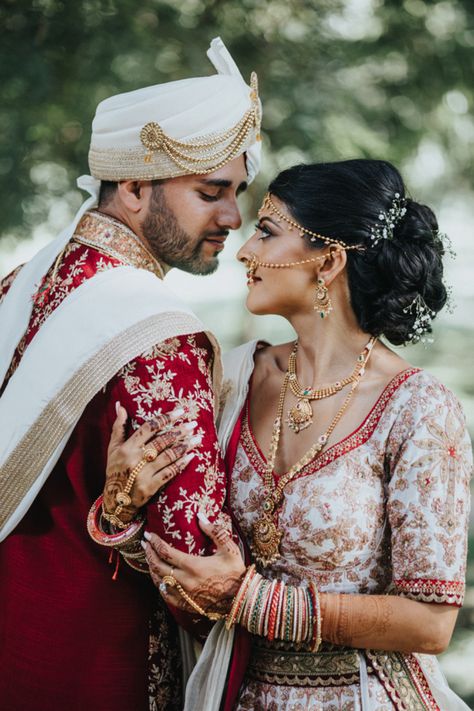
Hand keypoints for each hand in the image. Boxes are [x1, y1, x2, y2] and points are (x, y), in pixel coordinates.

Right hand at [103, 403, 199, 523]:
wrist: (115, 500)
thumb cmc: (115, 470)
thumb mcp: (113, 448)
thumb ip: (119, 426)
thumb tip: (121, 406)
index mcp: (127, 447)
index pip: (149, 428)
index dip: (165, 418)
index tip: (180, 412)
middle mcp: (136, 459)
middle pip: (162, 441)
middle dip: (179, 431)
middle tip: (193, 424)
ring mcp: (144, 473)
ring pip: (168, 456)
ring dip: (184, 446)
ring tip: (197, 438)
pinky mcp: (151, 486)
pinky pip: (169, 472)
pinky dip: (181, 464)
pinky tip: (191, 456)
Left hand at [144, 514, 245, 615]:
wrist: (240, 598)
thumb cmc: (236, 572)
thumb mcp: (229, 548)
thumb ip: (214, 531)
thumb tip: (200, 516)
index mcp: (194, 566)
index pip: (166, 552)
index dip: (155, 542)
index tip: (149, 535)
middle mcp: (185, 581)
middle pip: (158, 566)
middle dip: (149, 553)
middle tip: (145, 544)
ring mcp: (184, 595)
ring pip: (159, 581)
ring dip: (151, 568)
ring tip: (149, 558)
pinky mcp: (186, 604)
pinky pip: (166, 595)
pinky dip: (159, 585)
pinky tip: (158, 578)